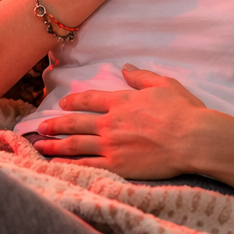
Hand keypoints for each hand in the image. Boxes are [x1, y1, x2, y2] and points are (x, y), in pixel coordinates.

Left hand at [31, 65, 232, 179]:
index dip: (73, 101)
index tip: (62, 104)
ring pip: (75, 144)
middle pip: (75, 123)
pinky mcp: (118, 165)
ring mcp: (112, 145)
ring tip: (40, 145)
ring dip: (55, 144)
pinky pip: (87, 165)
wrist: (193, 139)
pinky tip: (58, 164)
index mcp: (121, 102)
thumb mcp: (164, 85)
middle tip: (40, 126)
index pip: (89, 99)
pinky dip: (70, 164)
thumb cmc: (184, 111)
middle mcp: (110, 123)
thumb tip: (126, 68)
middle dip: (55, 124)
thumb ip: (141, 76)